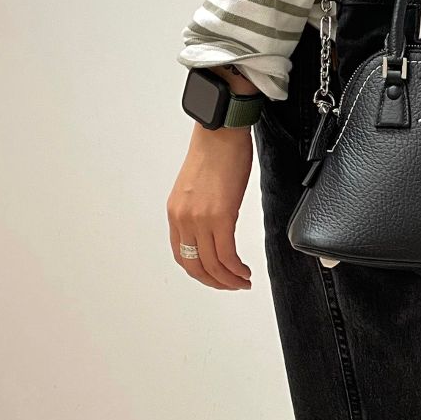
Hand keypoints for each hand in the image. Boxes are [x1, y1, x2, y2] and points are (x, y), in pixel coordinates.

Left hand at [167, 125, 254, 290]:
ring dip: (229, 279)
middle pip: (196, 265)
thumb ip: (199, 211)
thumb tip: (212, 228)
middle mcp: (183, 219)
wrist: (220, 134)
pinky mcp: (220, 216)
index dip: (199, 272)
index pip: (182, 255)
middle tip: (231, 285)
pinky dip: (236, 269)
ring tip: (242, 281)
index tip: (215, 277)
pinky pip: (227, 254)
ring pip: (213, 264)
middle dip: (215, 282)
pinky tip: (245, 271)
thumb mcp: (196, 188)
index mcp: (175, 214)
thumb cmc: (213, 152)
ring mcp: (200, 219)